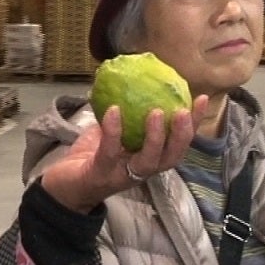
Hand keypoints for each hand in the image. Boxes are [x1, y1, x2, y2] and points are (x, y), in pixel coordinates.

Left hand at [39, 95, 209, 212]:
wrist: (62, 186)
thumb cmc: (90, 157)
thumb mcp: (111, 131)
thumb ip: (125, 112)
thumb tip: (135, 77)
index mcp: (149, 158)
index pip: (178, 143)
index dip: (194, 124)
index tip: (202, 99)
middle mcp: (141, 170)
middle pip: (171, 157)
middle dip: (182, 135)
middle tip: (184, 111)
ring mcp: (122, 175)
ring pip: (148, 161)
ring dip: (155, 137)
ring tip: (156, 112)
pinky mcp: (100, 175)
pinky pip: (110, 152)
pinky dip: (113, 131)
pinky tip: (114, 110)